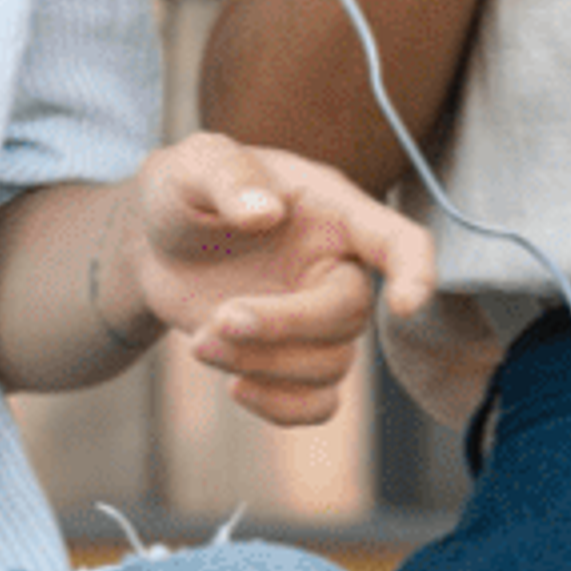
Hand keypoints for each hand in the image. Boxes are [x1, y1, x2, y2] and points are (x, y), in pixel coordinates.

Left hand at [114, 133, 435, 426]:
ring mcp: (317, 316)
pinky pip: (318, 403)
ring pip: (331, 365)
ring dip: (264, 364)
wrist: (155, 241)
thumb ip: (229, 177)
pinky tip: (234, 385)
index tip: (405, 305)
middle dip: (285, 326)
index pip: (398, 240)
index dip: (416, 272)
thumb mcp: (195, 163)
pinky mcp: (292, 356)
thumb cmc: (186, 188)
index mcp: (333, 211)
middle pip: (350, 314)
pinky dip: (282, 406)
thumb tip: (265, 212)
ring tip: (200, 342)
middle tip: (218, 318)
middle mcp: (338, 266)